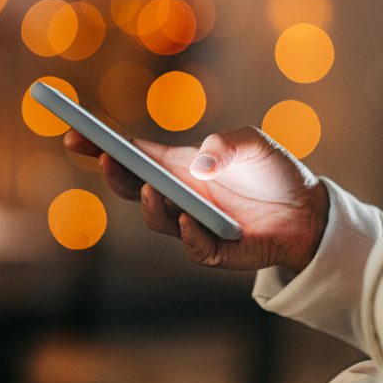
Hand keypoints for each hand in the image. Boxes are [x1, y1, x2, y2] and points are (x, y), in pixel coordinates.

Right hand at [64, 126, 328, 271]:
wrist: (308, 210)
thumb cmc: (274, 172)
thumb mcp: (254, 142)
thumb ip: (228, 142)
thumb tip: (199, 165)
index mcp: (179, 166)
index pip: (133, 155)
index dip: (100, 145)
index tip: (73, 133)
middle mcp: (179, 195)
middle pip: (134, 188)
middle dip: (113, 172)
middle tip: (103, 155)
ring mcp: (194, 224)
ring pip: (159, 220)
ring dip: (151, 204)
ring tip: (152, 186)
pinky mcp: (216, 250)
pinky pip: (196, 246)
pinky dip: (190, 233)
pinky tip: (190, 217)